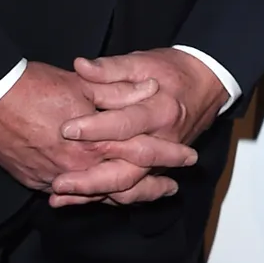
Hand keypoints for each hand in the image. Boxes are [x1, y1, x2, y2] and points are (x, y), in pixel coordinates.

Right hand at [0, 59, 193, 197]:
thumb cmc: (32, 87)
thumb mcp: (82, 84)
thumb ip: (119, 91)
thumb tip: (150, 90)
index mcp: (95, 141)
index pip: (141, 153)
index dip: (167, 156)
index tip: (187, 159)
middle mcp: (77, 167)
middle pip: (124, 186)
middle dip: (150, 189)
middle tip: (170, 189)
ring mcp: (53, 178)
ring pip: (97, 194)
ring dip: (121, 194)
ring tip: (141, 195)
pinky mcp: (33, 181)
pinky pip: (68, 195)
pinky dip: (87, 196)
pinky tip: (97, 193)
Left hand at [49, 50, 228, 206]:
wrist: (205, 86)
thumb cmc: (171, 71)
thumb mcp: (142, 61)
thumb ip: (110, 68)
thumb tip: (81, 66)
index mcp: (160, 111)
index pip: (125, 124)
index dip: (94, 128)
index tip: (65, 129)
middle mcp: (163, 142)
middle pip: (128, 169)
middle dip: (91, 179)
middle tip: (59, 181)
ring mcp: (162, 161)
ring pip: (129, 187)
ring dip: (94, 195)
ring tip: (61, 197)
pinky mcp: (156, 169)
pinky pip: (132, 191)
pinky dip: (106, 198)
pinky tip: (78, 200)